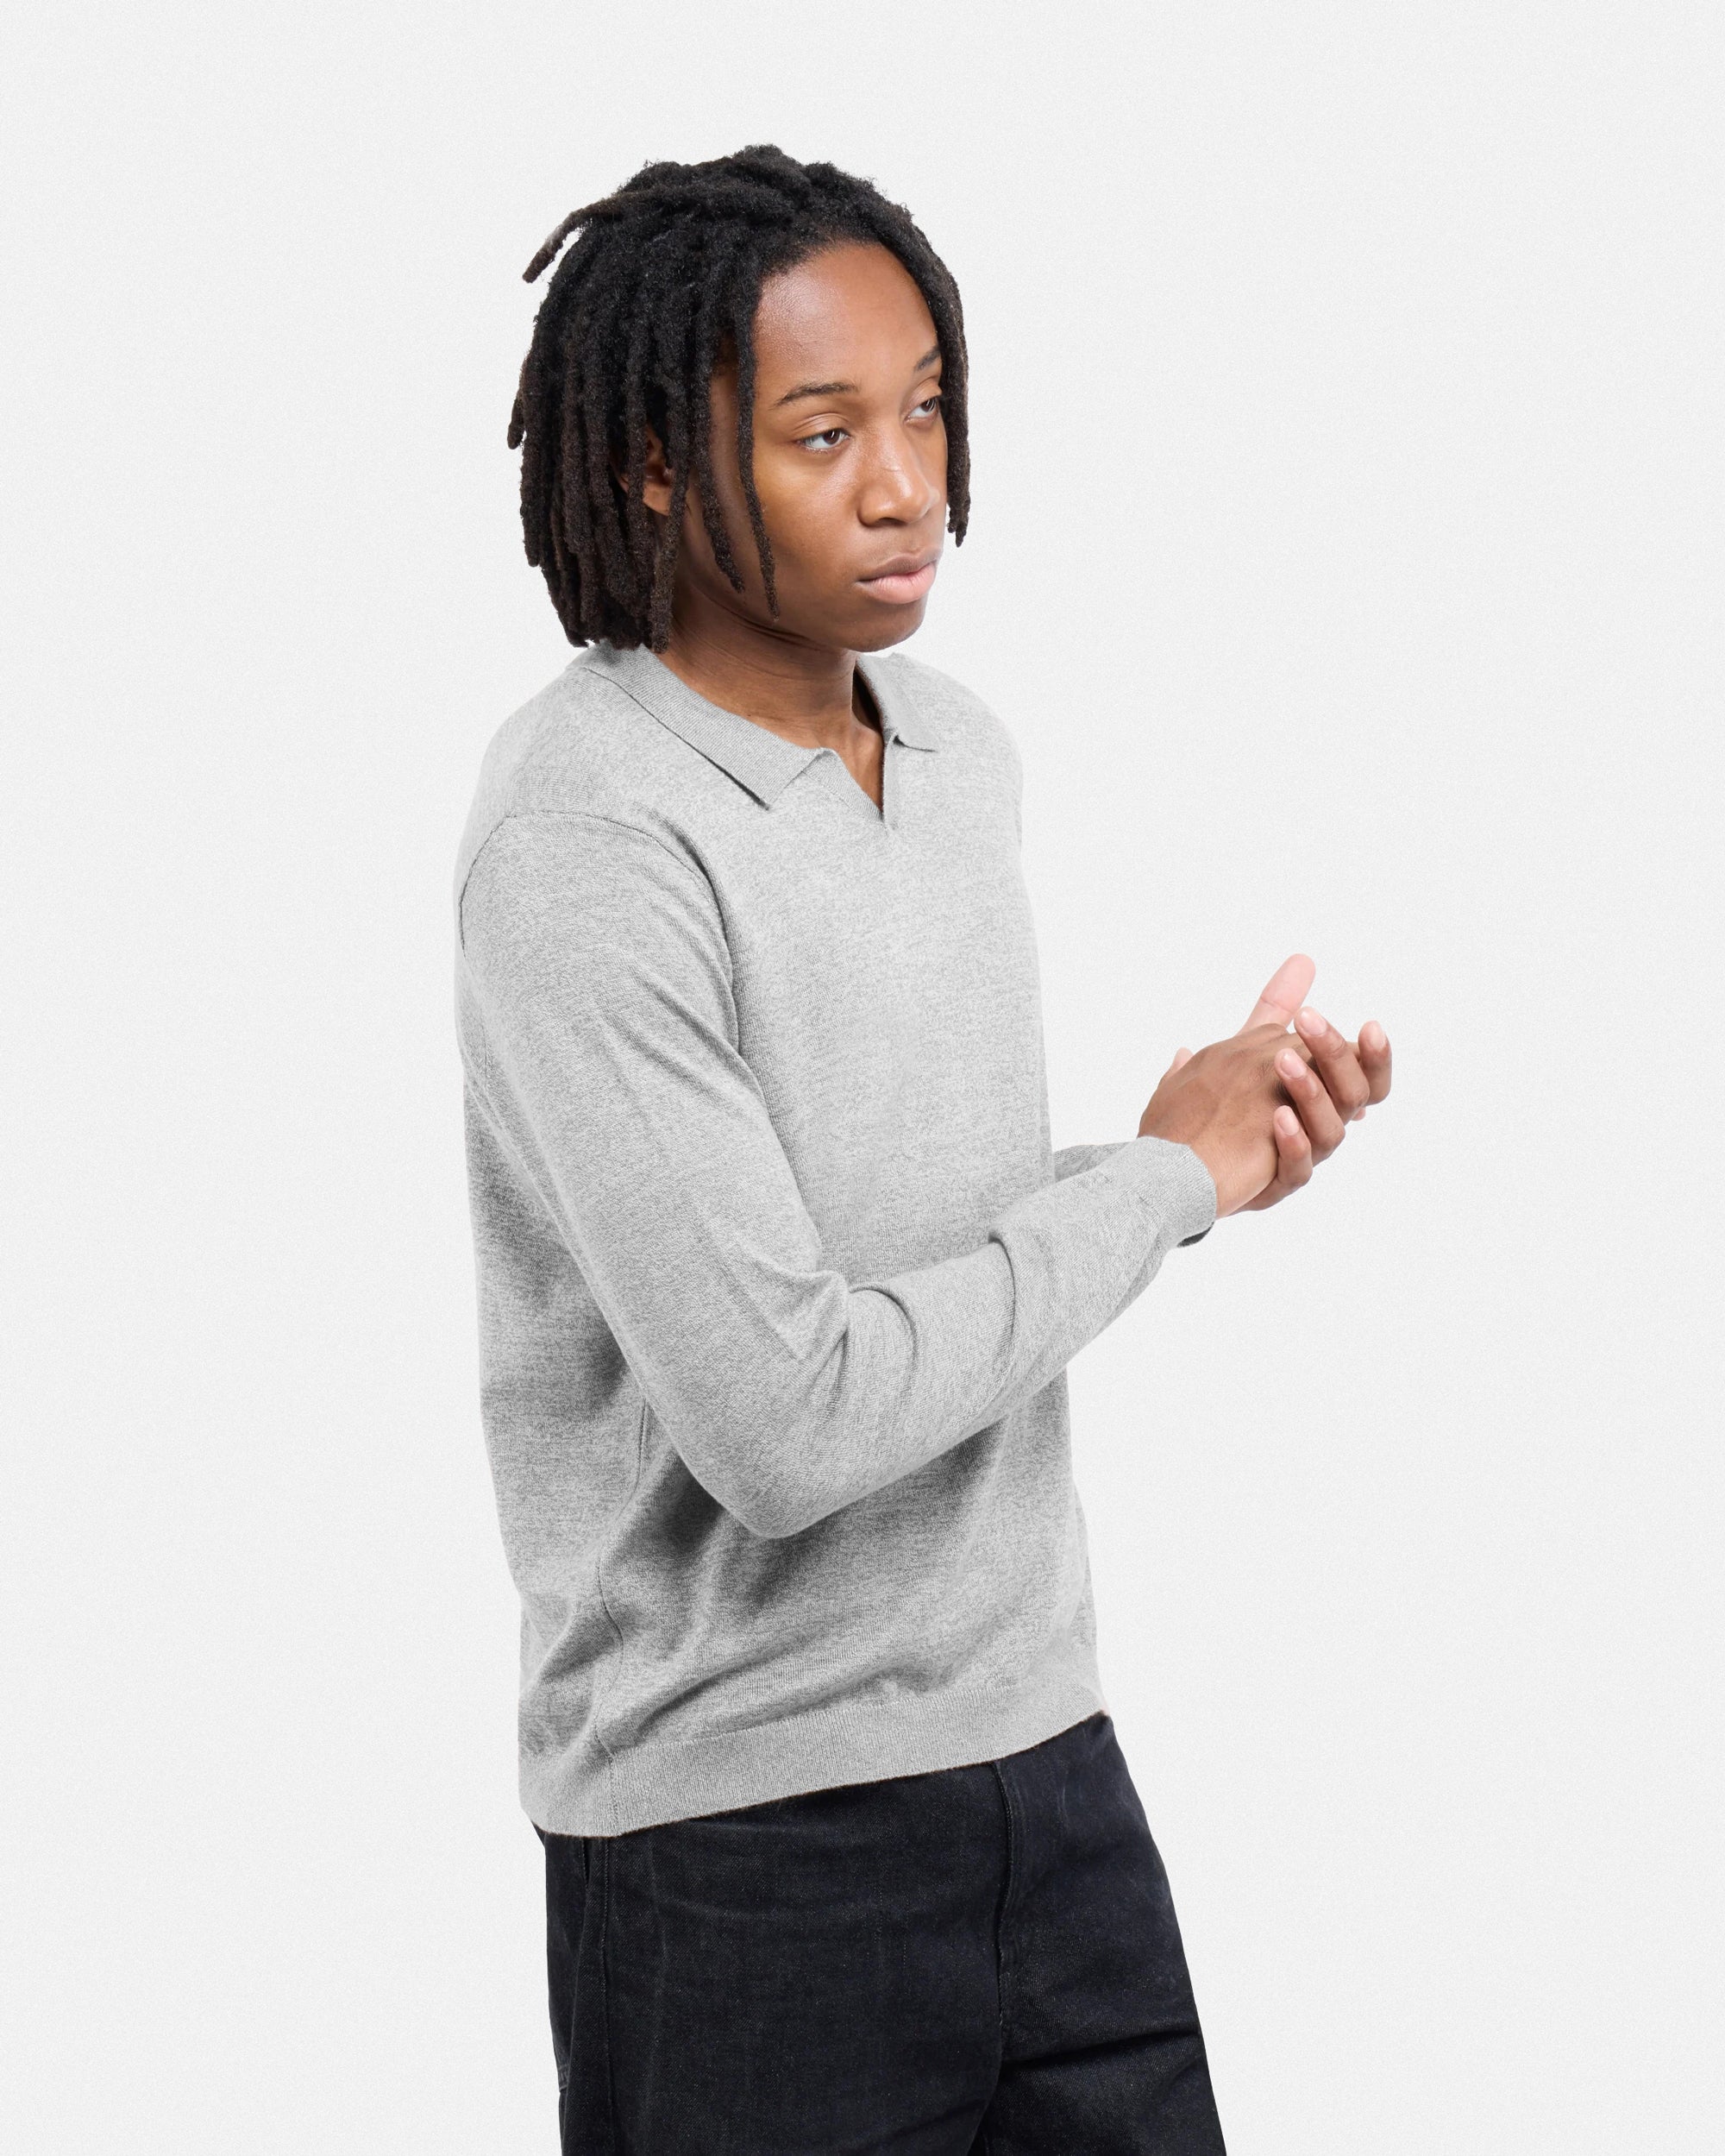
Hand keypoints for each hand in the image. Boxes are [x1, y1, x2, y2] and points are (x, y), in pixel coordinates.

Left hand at [1143, 955, 1392, 1214]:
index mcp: (1321, 1097)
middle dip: (1337, 1056)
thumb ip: (1279, 1008)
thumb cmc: (1218, 1104)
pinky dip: (1292, 1143)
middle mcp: (1318, 1128)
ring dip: (1310, 1091)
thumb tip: (1303, 958)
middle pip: (1354, 1096)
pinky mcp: (1273, 1185)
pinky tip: (1278, 1116)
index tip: (1369, 1023)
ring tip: (1283, 1061)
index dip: (1374, 1053)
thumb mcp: (1248, 1049)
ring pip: (1330, 1132)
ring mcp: (1298, 1158)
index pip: (1365, 1076)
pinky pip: (1297, 1171)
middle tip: (1309, 1022)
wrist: (1174, 1164)